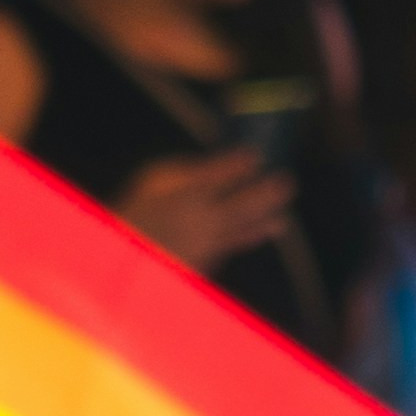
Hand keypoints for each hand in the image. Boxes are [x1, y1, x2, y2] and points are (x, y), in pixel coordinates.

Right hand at [121, 144, 298, 270]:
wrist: (128, 257)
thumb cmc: (136, 213)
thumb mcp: (153, 181)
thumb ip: (183, 172)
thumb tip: (210, 169)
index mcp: (187, 194)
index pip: (221, 176)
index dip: (241, 164)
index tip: (256, 156)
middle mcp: (202, 219)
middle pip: (243, 205)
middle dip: (267, 193)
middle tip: (287, 182)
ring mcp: (207, 242)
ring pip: (242, 230)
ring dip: (264, 221)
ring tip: (283, 219)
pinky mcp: (207, 260)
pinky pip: (232, 245)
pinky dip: (249, 235)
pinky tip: (264, 229)